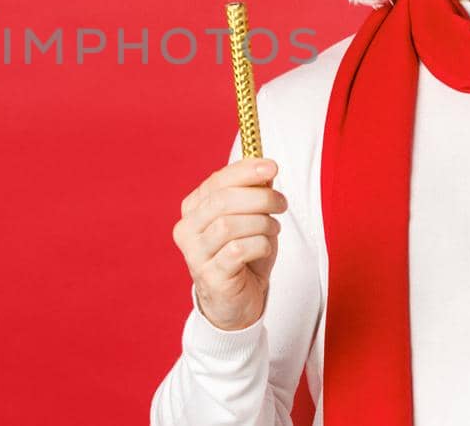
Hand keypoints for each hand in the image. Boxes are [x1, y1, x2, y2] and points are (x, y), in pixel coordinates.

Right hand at [171, 157, 287, 330]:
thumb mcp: (250, 219)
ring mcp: (195, 254)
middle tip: (282, 203)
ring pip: (229, 225)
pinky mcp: (210, 276)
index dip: (245, 171)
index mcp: (193, 209)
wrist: (237, 301)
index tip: (272, 166)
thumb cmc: (243, 255)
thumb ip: (253, 194)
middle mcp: (187, 229)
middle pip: (222, 201)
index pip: (217, 181)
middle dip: (259, 197)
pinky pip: (238, 250)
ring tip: (273, 230)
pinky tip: (264, 249)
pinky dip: (259, 245)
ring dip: (262, 224)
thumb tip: (265, 170)